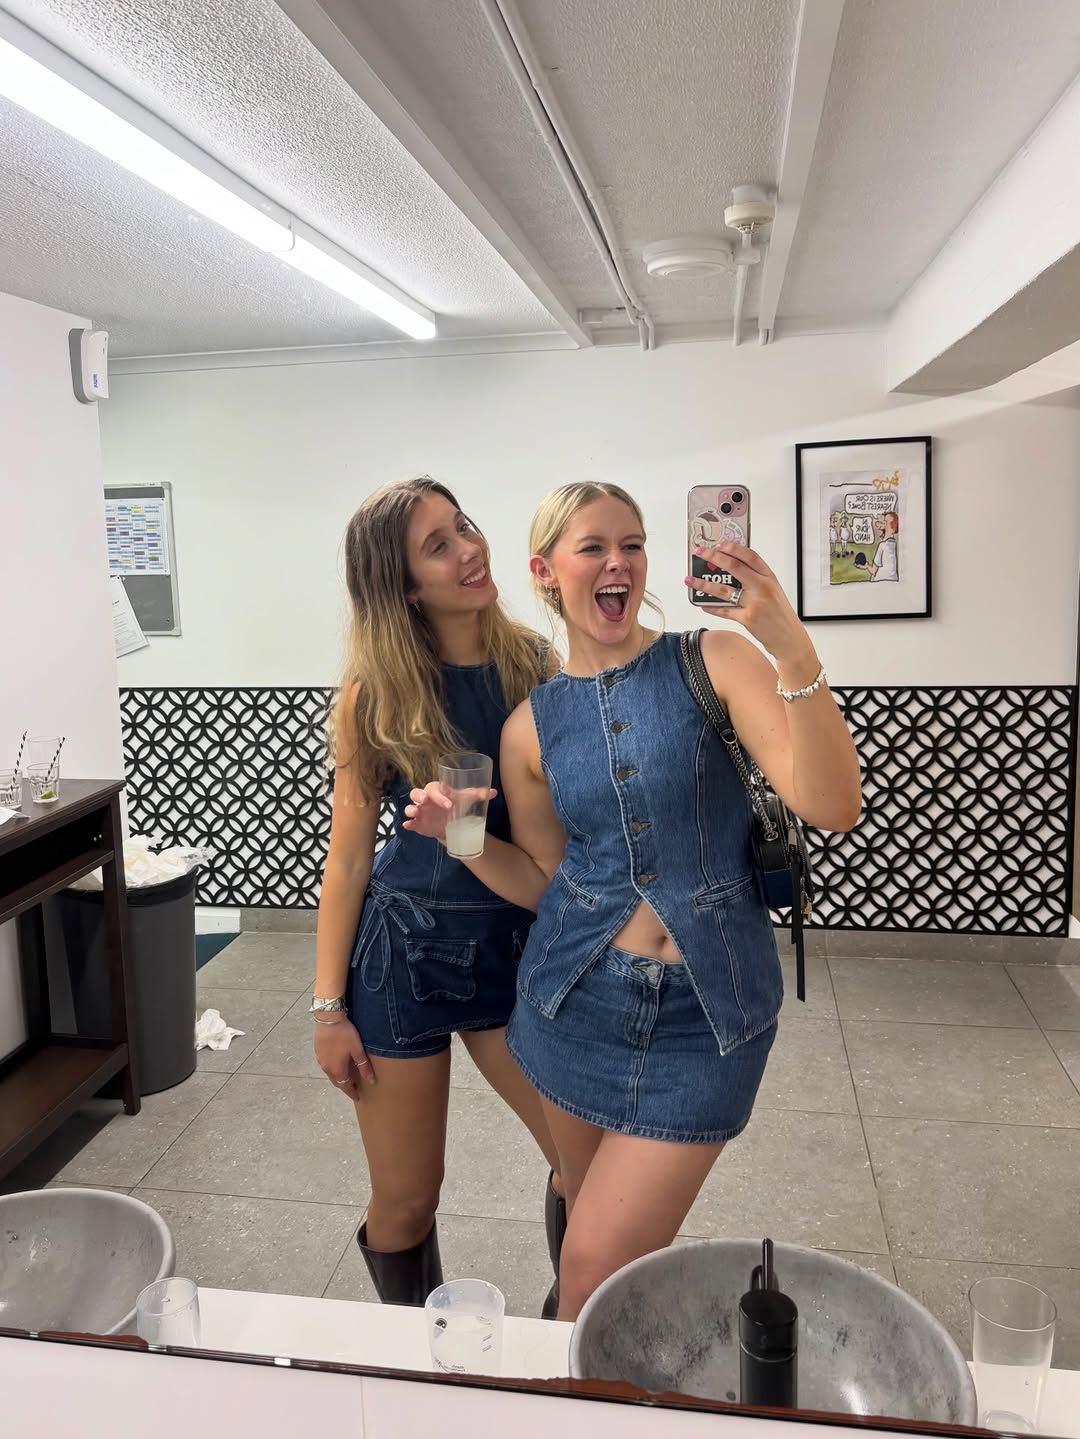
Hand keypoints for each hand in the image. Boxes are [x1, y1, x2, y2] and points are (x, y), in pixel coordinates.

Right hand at [313, 1015, 374, 1096]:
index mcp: (337, 1070)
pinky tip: (337, 1063)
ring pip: (330, 1074)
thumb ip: (364, 1067)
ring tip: (347, 1076)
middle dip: (345, 1086)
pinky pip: (326, 1066)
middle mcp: (327, 1068)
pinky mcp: (317, 1052)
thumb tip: (371, 1081)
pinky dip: (332, 1068)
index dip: (352, 1093)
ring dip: (338, 1077)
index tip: (357, 1097)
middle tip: (353, 1087)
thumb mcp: (357, 1050)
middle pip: (337, 1082)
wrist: (328, 1019)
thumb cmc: (345, 1034)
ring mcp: (320, 1061)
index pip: (345, 1087)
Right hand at [403, 781, 496, 840]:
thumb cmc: (457, 805)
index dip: (439, 794)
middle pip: (416, 793)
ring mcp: (420, 812)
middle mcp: (425, 799)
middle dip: (419, 796)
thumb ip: (478, 794)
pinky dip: (408, 823)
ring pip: (409, 807)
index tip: (449, 803)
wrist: (452, 823)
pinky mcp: (418, 824)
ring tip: (415, 812)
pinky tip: (408, 825)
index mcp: (436, 790)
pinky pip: (409, 822)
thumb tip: (493, 792)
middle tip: (426, 802)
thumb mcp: (466, 799)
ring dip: (410, 808)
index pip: (434, 788)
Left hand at [685, 542, 811, 669]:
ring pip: (723, 590)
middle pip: (734, 567)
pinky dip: (711, 607)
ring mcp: (754, 603)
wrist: (788, 638)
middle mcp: (762, 587)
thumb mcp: (773, 591)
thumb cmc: (779, 614)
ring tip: (690, 580)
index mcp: (769, 578)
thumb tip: (731, 568)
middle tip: (700, 553)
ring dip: (703, 584)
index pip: (750, 556)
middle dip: (713, 557)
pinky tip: (701, 603)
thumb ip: (756, 579)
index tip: (720, 544)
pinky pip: (724, 610)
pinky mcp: (747, 618)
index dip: (734, 548)